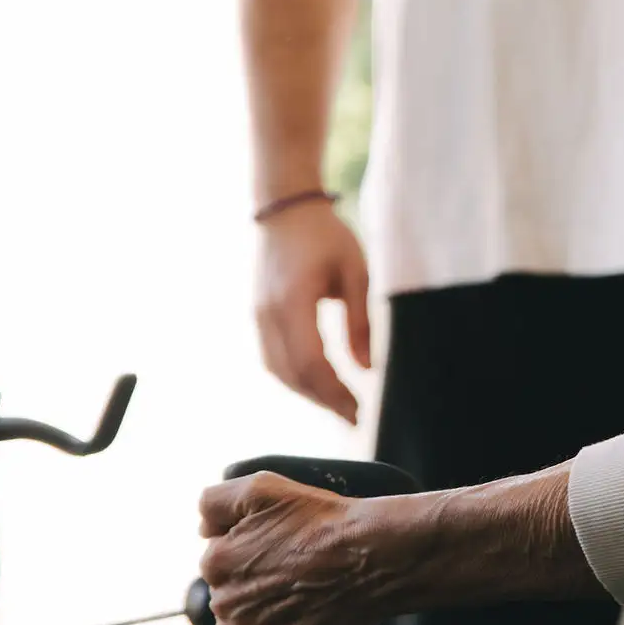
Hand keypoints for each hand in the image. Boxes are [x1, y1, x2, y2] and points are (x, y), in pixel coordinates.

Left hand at [198, 473, 393, 624]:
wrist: (372, 558)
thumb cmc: (324, 522)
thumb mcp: (262, 488)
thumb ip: (215, 503)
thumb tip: (203, 530)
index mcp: (216, 560)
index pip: (220, 560)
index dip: (252, 551)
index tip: (282, 548)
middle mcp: (223, 600)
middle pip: (229, 594)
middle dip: (253, 584)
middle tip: (294, 572)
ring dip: (255, 617)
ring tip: (296, 599)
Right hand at [254, 200, 372, 423]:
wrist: (283, 208)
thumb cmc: (325, 236)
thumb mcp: (355, 271)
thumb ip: (361, 320)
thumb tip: (366, 367)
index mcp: (294, 300)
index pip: (311, 362)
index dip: (334, 392)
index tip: (359, 409)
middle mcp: (269, 313)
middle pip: (293, 374)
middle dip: (324, 400)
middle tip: (354, 416)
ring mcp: (258, 315)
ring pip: (278, 371)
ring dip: (307, 393)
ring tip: (338, 404)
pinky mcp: (257, 315)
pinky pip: (271, 358)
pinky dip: (293, 377)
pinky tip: (315, 383)